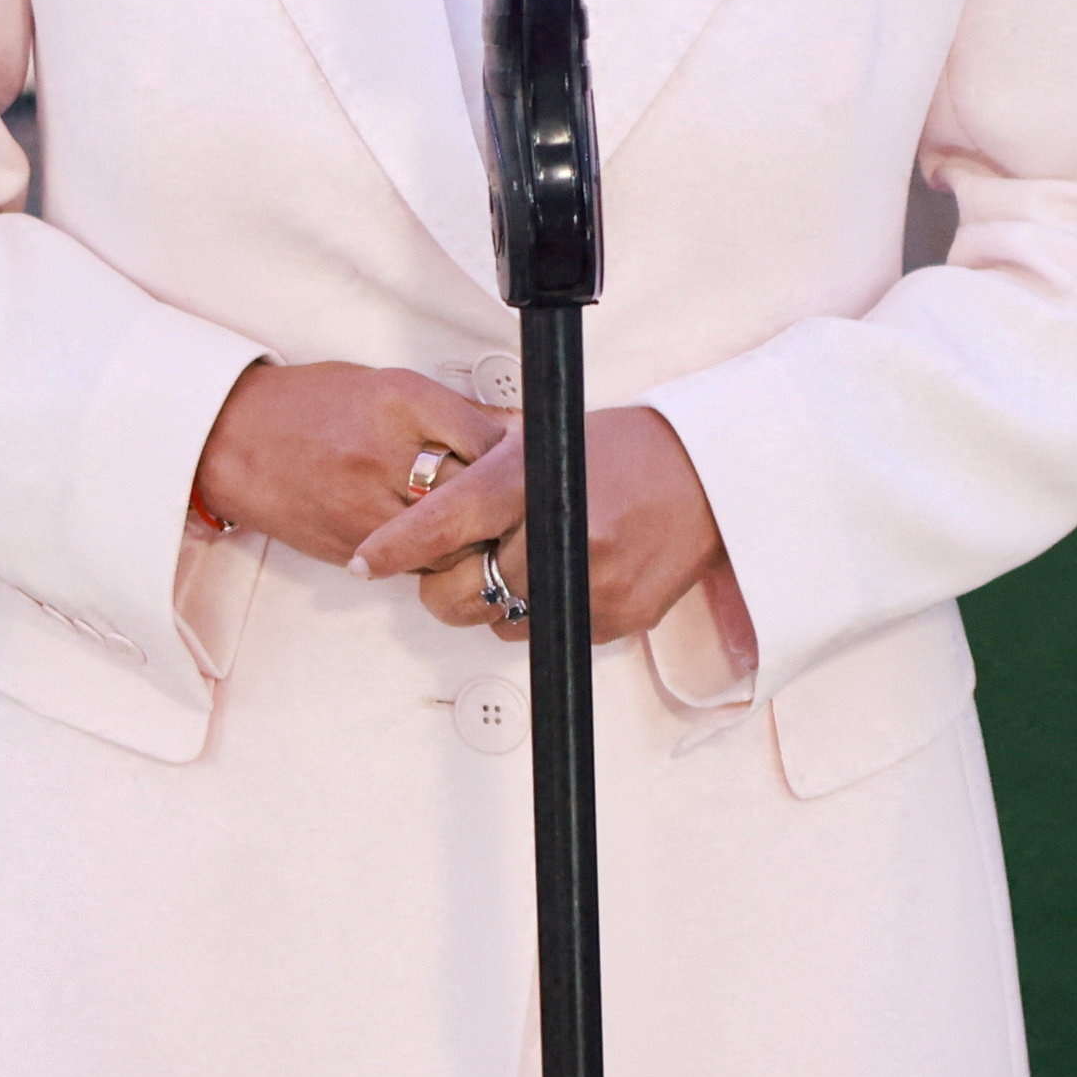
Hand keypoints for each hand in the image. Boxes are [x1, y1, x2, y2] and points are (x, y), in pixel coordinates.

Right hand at [192, 361, 508, 567]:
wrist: (235, 440)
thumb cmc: (310, 405)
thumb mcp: (385, 385)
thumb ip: (449, 411)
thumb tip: (514, 432)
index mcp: (402, 401)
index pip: (487, 439)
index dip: (518, 459)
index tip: (530, 465)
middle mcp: (388, 453)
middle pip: (475, 494)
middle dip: (503, 504)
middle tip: (521, 507)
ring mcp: (370, 505)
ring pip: (450, 540)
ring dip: (473, 539)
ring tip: (484, 532)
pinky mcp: (356, 547)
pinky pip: (414, 563)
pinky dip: (434, 557)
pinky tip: (438, 543)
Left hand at [353, 406, 727, 650]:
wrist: (710, 475)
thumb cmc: (626, 449)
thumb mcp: (548, 441)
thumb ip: (489, 474)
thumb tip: (430, 509)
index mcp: (532, 479)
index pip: (443, 522)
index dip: (395, 546)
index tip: (366, 562)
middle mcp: (557, 535)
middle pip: (461, 592)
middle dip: (442, 587)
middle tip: (451, 569)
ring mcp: (588, 585)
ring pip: (499, 622)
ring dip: (495, 602)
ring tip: (526, 560)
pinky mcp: (613, 619)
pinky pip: (547, 635)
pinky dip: (542, 614)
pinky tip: (564, 575)